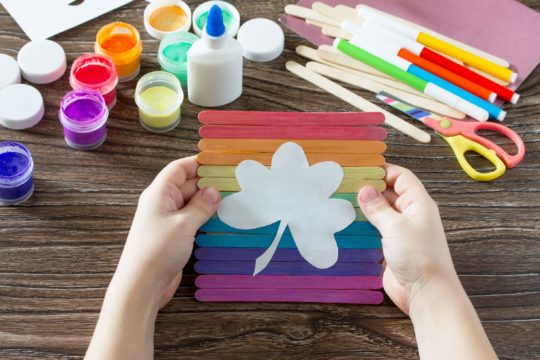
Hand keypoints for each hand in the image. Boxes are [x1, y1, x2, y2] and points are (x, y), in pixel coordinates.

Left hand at [116, 156, 220, 307]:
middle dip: (209, 182)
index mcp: (159, 194)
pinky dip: (206, 217)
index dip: (199, 162)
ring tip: (233, 198)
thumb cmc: (157, 250)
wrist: (142, 285)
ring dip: (209, 201)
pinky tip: (222, 218)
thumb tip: (214, 190)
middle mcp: (163, 203)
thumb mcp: (183, 224)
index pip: (179, 168)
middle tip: (234, 181)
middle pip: (188, 184)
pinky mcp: (174, 235)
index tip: (220, 161)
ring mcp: (168, 220)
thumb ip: (201, 205)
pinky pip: (192, 219)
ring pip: (192, 203)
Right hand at [358, 164, 457, 313]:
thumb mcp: (396, 226)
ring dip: (363, 209)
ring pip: (379, 212)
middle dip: (368, 189)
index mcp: (418, 203)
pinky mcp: (390, 246)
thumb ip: (378, 207)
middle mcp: (410, 214)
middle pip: (388, 193)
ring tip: (340, 203)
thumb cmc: (418, 256)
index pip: (401, 177)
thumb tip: (364, 190)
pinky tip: (345, 224)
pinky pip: (374, 230)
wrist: (426, 293)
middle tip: (344, 185)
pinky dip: (362, 226)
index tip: (360, 169)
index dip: (382, 170)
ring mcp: (400, 231)